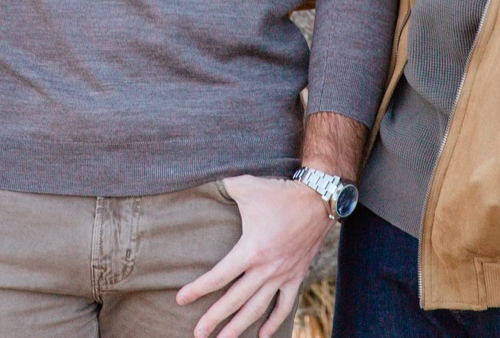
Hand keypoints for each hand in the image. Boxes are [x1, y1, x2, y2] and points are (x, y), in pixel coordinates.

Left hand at [177, 175, 330, 337]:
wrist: (318, 200)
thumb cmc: (279, 193)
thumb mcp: (247, 186)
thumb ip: (223, 186)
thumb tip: (202, 178)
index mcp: (251, 250)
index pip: (219, 276)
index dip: (198, 290)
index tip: (181, 299)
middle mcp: (266, 269)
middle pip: (235, 300)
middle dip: (215, 319)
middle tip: (198, 334)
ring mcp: (282, 275)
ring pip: (258, 309)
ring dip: (240, 327)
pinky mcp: (296, 276)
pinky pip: (285, 305)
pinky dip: (274, 322)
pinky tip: (263, 335)